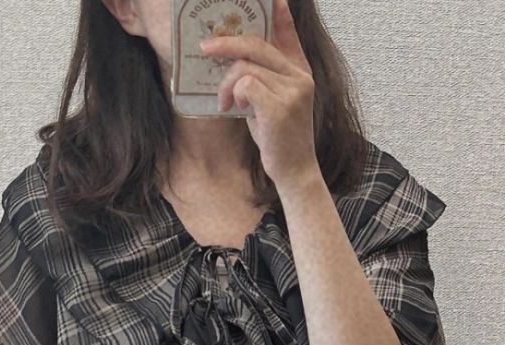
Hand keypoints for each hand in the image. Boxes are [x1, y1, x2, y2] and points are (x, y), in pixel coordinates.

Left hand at [199, 0, 318, 189]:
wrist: (293, 169)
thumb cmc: (278, 137)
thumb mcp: (270, 102)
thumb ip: (260, 79)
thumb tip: (233, 62)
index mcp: (299, 71)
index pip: (288, 33)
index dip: (279, 13)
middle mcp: (300, 75)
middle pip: (257, 45)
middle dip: (226, 44)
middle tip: (205, 49)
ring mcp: (292, 90)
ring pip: (246, 68)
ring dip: (226, 84)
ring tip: (225, 102)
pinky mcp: (280, 107)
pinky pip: (246, 85)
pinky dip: (233, 94)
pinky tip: (234, 109)